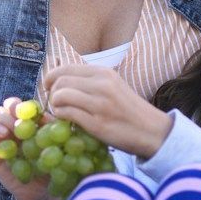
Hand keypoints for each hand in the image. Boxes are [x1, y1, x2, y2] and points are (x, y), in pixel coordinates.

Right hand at [0, 97, 59, 199]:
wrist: (43, 190)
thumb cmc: (51, 163)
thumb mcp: (56, 146)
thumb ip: (54, 132)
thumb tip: (53, 119)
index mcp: (21, 122)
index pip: (13, 105)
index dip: (15, 105)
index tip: (23, 114)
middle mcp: (6, 129)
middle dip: (4, 116)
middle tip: (14, 128)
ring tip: (3, 135)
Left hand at [44, 64, 172, 157]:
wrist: (152, 131)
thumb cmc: (128, 110)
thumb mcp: (112, 86)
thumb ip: (89, 81)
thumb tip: (58, 81)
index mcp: (103, 72)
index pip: (64, 68)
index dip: (51, 78)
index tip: (48, 88)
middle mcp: (102, 85)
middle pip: (59, 82)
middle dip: (52, 93)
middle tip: (56, 104)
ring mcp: (99, 104)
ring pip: (60, 96)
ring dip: (55, 106)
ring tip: (62, 112)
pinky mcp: (97, 124)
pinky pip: (67, 114)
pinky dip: (61, 117)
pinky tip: (68, 121)